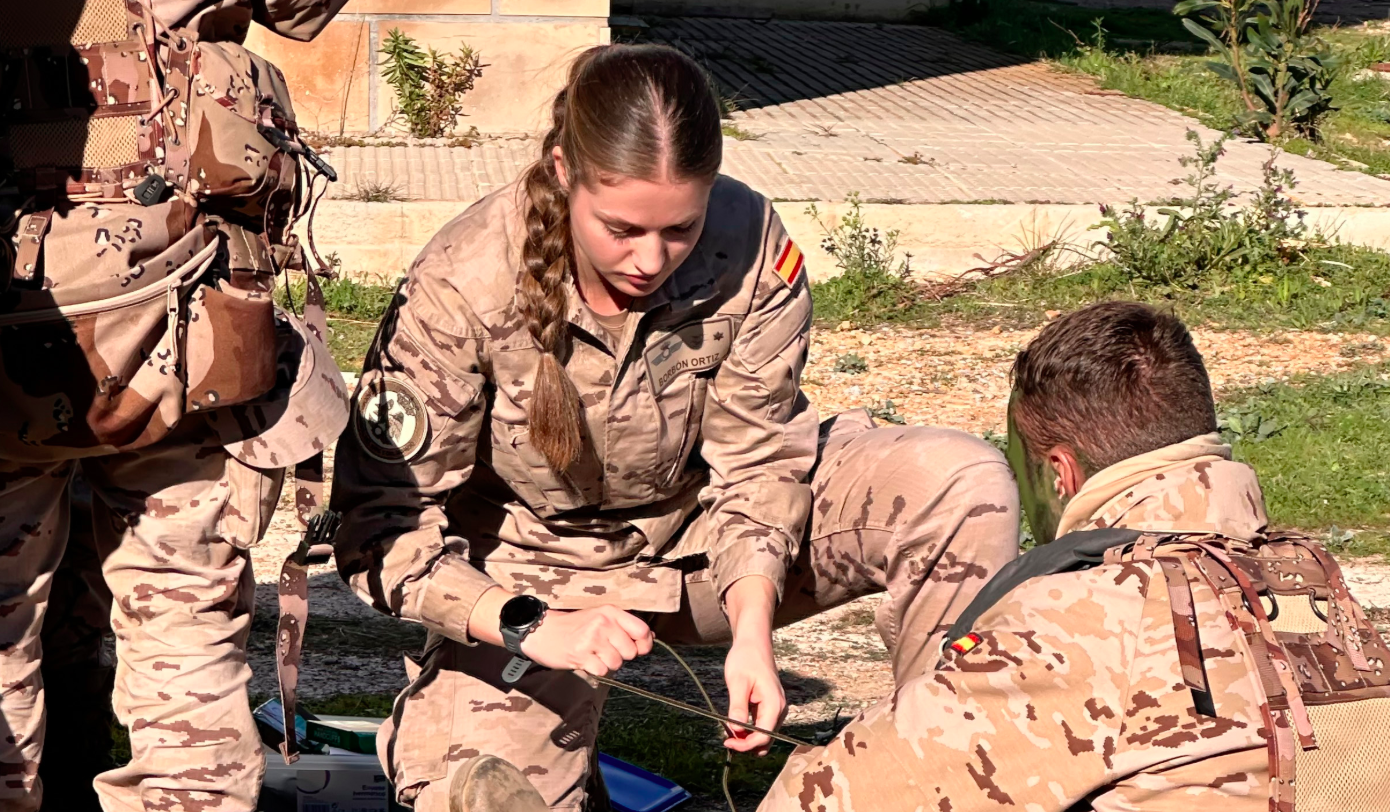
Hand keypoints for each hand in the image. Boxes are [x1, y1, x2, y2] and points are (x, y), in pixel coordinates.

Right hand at [519, 605, 653, 677]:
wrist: (543, 631)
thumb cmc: (575, 626)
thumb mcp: (601, 617)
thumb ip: (625, 626)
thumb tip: (651, 637)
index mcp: (610, 612)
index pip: (642, 630)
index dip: (644, 644)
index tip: (638, 648)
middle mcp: (603, 623)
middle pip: (631, 652)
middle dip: (621, 655)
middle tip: (605, 649)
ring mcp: (592, 639)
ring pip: (617, 663)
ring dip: (607, 663)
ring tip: (593, 654)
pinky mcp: (581, 655)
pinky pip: (602, 671)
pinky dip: (596, 670)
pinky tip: (585, 660)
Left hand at [721, 576, 783, 755]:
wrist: (753, 643)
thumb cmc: (745, 659)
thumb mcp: (737, 682)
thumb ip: (737, 706)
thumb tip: (735, 730)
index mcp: (774, 704)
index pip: (764, 736)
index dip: (745, 745)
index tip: (726, 742)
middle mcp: (779, 709)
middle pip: (766, 740)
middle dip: (747, 745)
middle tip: (726, 738)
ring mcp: (776, 709)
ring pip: (765, 736)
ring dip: (747, 739)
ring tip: (728, 731)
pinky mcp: (770, 707)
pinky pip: (762, 726)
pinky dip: (749, 730)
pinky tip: (734, 723)